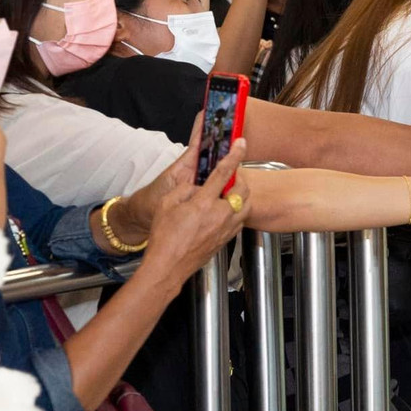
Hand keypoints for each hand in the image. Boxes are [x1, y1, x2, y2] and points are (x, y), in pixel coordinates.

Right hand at [141, 136, 250, 284]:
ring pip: (246, 205)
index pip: (224, 173)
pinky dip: (238, 211)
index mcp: (204, 204)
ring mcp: (226, 229)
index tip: (241, 144)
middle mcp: (220, 216)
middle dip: (239, 178)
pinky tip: (226, 211)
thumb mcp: (167, 204)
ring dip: (241, 195)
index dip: (234, 155)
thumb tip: (198, 186)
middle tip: (230, 175)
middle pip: (243, 189)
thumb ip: (185, 189)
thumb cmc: (164, 237)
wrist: (168, 267)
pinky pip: (241, 220)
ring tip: (228, 192)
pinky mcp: (227, 239)